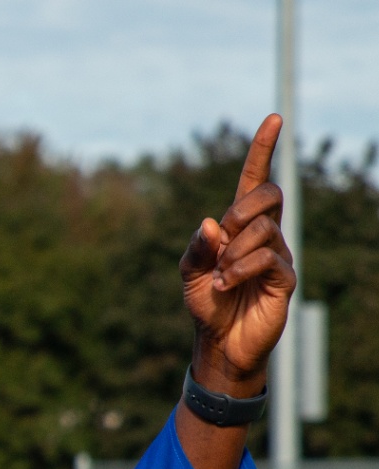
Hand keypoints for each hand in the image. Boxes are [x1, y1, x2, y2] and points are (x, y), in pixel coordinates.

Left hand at [180, 114, 295, 396]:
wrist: (219, 341)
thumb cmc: (207, 303)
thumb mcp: (190, 272)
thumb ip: (197, 246)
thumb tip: (211, 221)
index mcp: (240, 226)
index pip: (255, 180)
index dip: (263, 150)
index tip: (273, 118)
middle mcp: (265, 233)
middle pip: (268, 194)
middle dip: (242, 209)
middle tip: (223, 242)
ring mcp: (278, 254)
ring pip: (263, 229)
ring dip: (233, 253)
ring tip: (222, 278)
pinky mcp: (285, 278)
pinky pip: (267, 258)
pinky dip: (240, 270)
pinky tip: (228, 286)